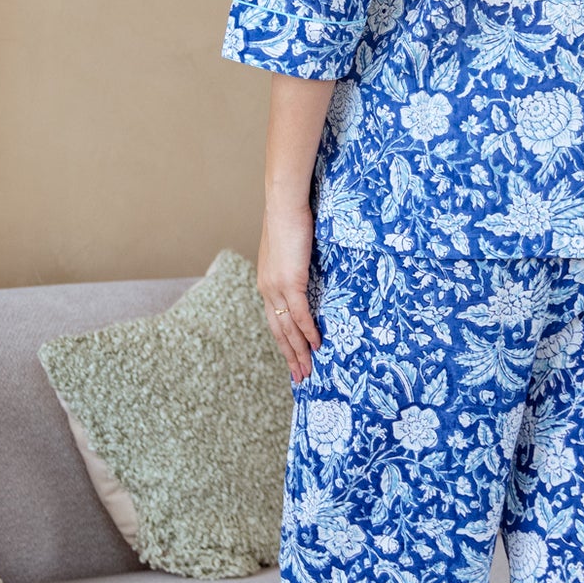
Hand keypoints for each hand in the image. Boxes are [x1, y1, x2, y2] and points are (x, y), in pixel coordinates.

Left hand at [258, 197, 319, 383]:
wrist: (284, 205)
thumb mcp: (290, 250)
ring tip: (308, 369)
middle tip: (300, 377)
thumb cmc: (289, 221)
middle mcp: (267, 289)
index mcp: (266, 283)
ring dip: (299, 351)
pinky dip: (309, 331)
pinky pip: (300, 314)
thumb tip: (308, 275)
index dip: (283, 342)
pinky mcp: (290, 282)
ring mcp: (277, 287)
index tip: (292, 359)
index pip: (274, 321)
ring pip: (288, 328)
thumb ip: (295, 267)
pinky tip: (317, 345)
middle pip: (278, 331)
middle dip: (290, 356)